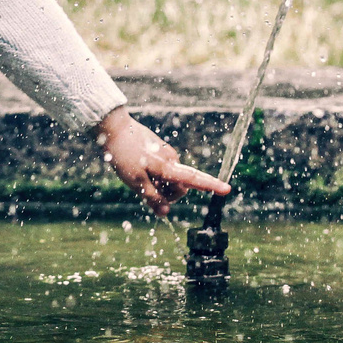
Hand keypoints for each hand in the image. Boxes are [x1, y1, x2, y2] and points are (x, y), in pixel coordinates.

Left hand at [95, 105, 229, 215]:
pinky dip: (156, 177)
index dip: (211, 186)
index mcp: (167, 166)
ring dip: (160, 186)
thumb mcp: (134, 182)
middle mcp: (172, 159)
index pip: (193, 179)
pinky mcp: (162, 152)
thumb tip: (166, 213)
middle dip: (168, 195)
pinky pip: (165, 172)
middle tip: (146, 191)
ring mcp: (168, 155)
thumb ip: (152, 198)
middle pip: (181, 187)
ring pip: (172, 181)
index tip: (228, 189)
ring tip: (140, 177)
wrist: (115, 129)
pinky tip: (141, 171)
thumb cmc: (124, 156)